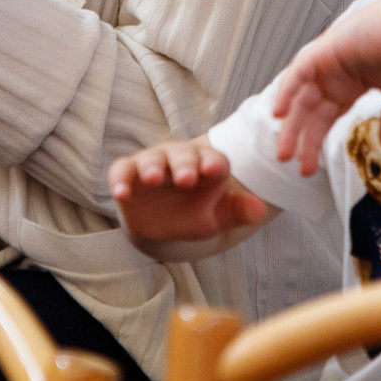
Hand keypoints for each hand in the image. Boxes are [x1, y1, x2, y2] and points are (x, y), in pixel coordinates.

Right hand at [108, 138, 268, 242]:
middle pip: (183, 155)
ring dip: (152, 167)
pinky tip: (120, 193)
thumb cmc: (196, 214)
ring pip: (152, 159)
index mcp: (208, 165)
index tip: (214, 170)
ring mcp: (153, 164)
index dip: (214, 163)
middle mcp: (180, 159)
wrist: (165, 225)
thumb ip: (238, 211)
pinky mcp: (129, 174)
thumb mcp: (219, 216)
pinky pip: (122, 171)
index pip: (214, 160)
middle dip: (185, 164)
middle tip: (186, 177)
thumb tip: (260, 210)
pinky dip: (120, 180)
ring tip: (153, 178)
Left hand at [270, 0, 380, 174]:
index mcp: (352, 82)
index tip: (309, 167)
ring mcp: (328, 60)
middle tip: (293, 165)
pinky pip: (298, 72)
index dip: (316, 139)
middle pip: (309, 109)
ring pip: (300, 95)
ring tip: (285, 151)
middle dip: (300, 137)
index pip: (326, 114)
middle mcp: (336, 72)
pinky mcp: (325, 49)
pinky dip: (287, 90)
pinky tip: (279, 113)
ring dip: (290, 122)